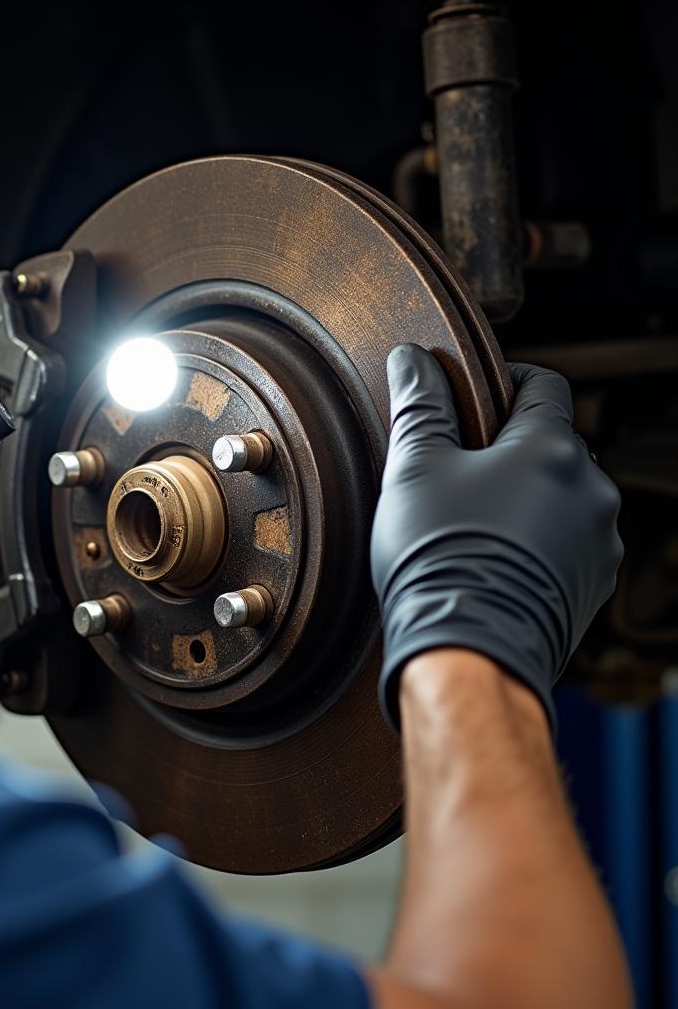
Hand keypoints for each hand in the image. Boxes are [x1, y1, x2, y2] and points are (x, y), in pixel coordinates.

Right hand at [370, 345, 622, 730]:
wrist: (468, 653)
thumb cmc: (440, 557)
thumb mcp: (415, 468)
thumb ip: (419, 404)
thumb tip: (413, 358)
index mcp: (551, 448)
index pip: (543, 384)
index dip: (506, 380)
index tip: (475, 396)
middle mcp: (592, 489)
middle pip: (553, 445)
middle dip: (511, 449)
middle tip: (460, 472)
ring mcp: (600, 542)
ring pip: (563, 497)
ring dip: (527, 498)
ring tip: (474, 525)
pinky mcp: (594, 587)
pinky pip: (568, 544)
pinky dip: (539, 542)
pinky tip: (495, 560)